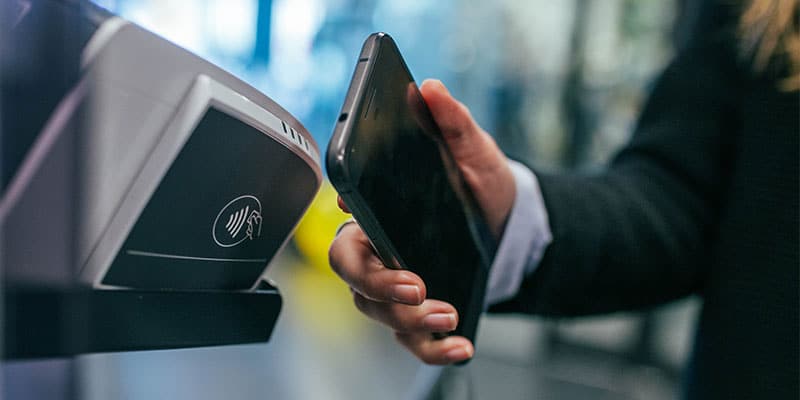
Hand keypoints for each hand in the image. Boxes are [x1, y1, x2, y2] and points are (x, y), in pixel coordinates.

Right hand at [328, 80, 514, 363]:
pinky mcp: (421, 314)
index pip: (345, 223)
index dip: (348, 229)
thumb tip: (431, 89)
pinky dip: (432, 349)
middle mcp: (380, 252)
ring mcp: (397, 287)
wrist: (511, 224)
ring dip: (409, 320)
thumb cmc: (481, 187)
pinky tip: (460, 346)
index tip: (360, 218)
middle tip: (416, 285)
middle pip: (351, 274)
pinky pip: (413, 341)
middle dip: (377, 285)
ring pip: (377, 313)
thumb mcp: (475, 152)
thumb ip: (453, 122)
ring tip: (448, 313)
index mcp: (381, 213)